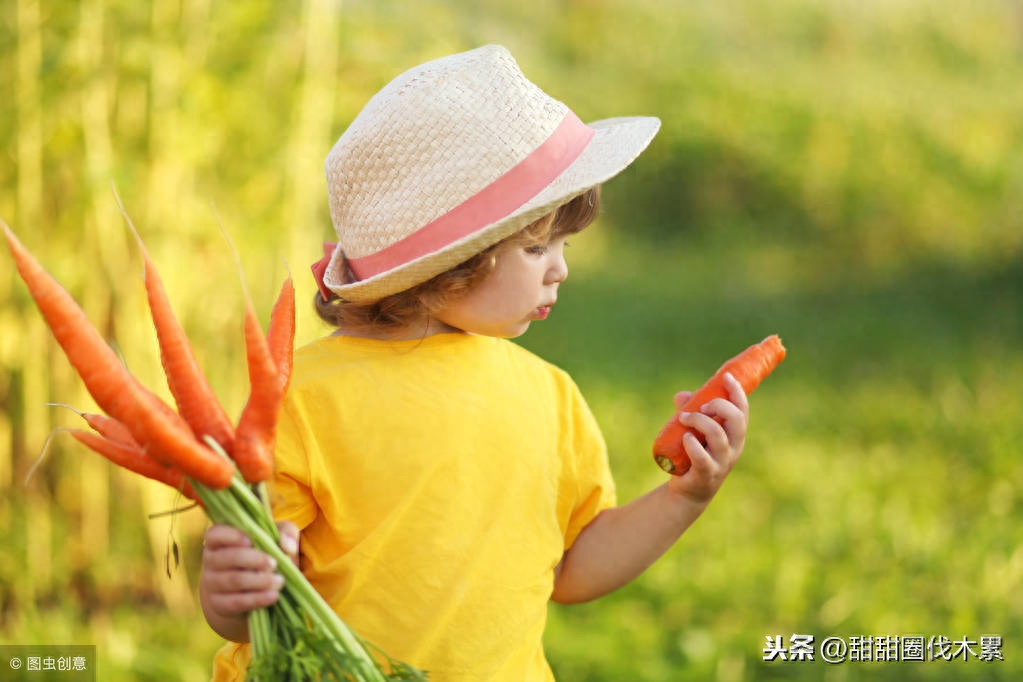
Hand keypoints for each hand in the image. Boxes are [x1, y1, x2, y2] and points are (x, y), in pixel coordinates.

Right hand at [200, 521, 299, 621]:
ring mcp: (212, 584)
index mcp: (219, 540)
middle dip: (254, 560)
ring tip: (280, 581)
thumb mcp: (275, 539)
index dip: (231, 536)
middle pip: (228, 558)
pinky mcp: (219, 604)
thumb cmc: (262, 556)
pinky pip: (236, 602)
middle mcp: (210, 561)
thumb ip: (285, 532)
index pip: (214, 534)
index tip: (250, 540)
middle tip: (274, 564)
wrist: (247, 591)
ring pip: (233, 580)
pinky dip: (257, 599)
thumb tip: (286, 545)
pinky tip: (273, 596)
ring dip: (259, 581)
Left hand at [666, 372, 748, 504]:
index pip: (742, 410)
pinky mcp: (706, 475)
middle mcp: (733, 448)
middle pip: (737, 421)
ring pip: (718, 436)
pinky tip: (686, 438)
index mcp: (734, 435)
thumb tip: (683, 396)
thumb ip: (690, 411)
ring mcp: (721, 463)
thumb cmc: (694, 456)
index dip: (737, 392)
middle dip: (720, 406)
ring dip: (699, 421)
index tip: (725, 377)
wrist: (689, 490)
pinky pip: (703, 459)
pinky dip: (693, 446)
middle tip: (701, 406)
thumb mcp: (694, 431)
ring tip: (683, 418)